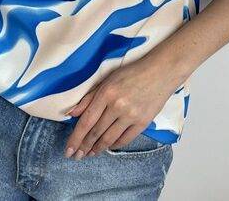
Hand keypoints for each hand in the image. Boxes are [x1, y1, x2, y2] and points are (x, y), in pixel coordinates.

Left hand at [64, 55, 182, 159]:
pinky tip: (108, 146)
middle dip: (83, 147)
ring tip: (90, 153)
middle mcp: (118, 106)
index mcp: (106, 93)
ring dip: (97, 148)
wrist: (161, 72)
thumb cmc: (132, 72)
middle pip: (96, 132)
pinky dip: (114, 145)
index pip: (86, 122)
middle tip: (76, 156)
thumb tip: (71, 113)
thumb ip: (89, 97)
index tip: (68, 150)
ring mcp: (131, 115)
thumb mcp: (107, 80)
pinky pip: (125, 139)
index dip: (75, 138)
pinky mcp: (143, 122)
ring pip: (109, 138)